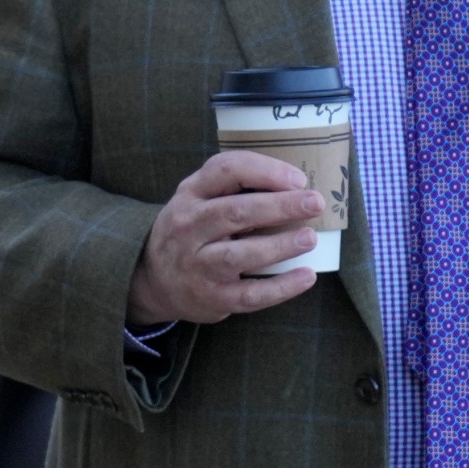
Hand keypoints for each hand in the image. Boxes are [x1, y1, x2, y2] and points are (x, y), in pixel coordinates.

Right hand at [125, 150, 326, 326]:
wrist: (154, 280)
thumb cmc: (191, 231)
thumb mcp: (197, 199)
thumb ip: (233, 187)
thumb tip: (296, 184)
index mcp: (190, 195)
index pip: (225, 170)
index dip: (264, 171)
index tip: (298, 179)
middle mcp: (189, 227)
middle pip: (234, 212)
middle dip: (279, 206)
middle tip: (314, 203)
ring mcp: (198, 264)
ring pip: (239, 254)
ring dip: (279, 245)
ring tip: (309, 238)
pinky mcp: (212, 297)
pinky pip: (249, 294)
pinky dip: (281, 287)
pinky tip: (307, 276)